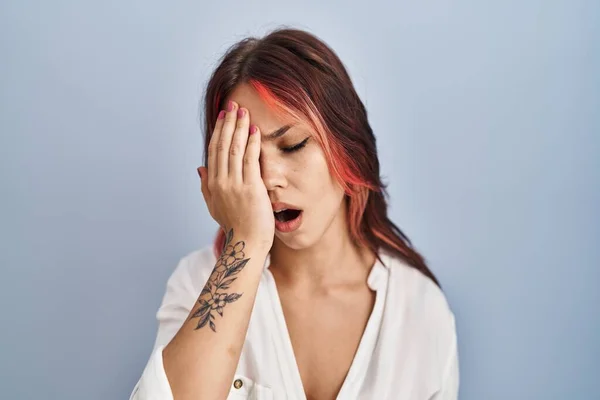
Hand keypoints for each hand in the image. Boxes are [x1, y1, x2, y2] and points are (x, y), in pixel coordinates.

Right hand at [197, 101, 273, 250]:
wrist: (247, 243)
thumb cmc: (235, 226)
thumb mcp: (214, 206)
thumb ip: (205, 185)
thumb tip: (199, 167)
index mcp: (212, 183)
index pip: (214, 151)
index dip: (219, 131)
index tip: (224, 116)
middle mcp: (221, 181)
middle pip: (223, 146)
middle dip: (228, 123)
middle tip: (234, 105)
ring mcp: (235, 184)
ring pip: (235, 149)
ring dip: (239, 128)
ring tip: (244, 112)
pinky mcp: (251, 188)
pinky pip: (250, 160)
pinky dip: (251, 143)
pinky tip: (254, 131)